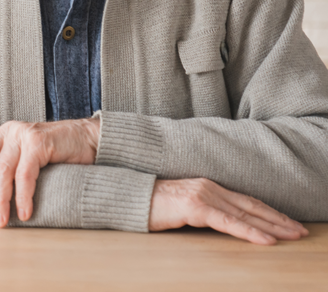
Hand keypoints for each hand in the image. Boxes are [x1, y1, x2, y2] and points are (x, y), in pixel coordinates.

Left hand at [0, 118, 99, 227]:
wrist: (88, 139)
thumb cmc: (55, 153)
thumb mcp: (23, 156)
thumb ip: (5, 166)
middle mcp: (7, 131)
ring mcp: (22, 135)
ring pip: (1, 169)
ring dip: (0, 198)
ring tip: (1, 221)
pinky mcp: (39, 142)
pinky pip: (26, 173)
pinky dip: (23, 195)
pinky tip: (25, 212)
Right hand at [148, 178, 307, 244]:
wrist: (126, 196)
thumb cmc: (150, 204)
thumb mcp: (181, 207)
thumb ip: (202, 211)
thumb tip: (221, 223)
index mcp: (207, 186)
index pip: (245, 200)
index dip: (269, 212)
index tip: (288, 223)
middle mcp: (208, 187)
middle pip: (251, 205)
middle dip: (279, 219)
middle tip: (301, 231)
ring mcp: (202, 195)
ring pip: (246, 214)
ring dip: (272, 227)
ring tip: (292, 235)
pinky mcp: (194, 207)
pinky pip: (229, 223)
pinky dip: (250, 232)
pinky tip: (266, 240)